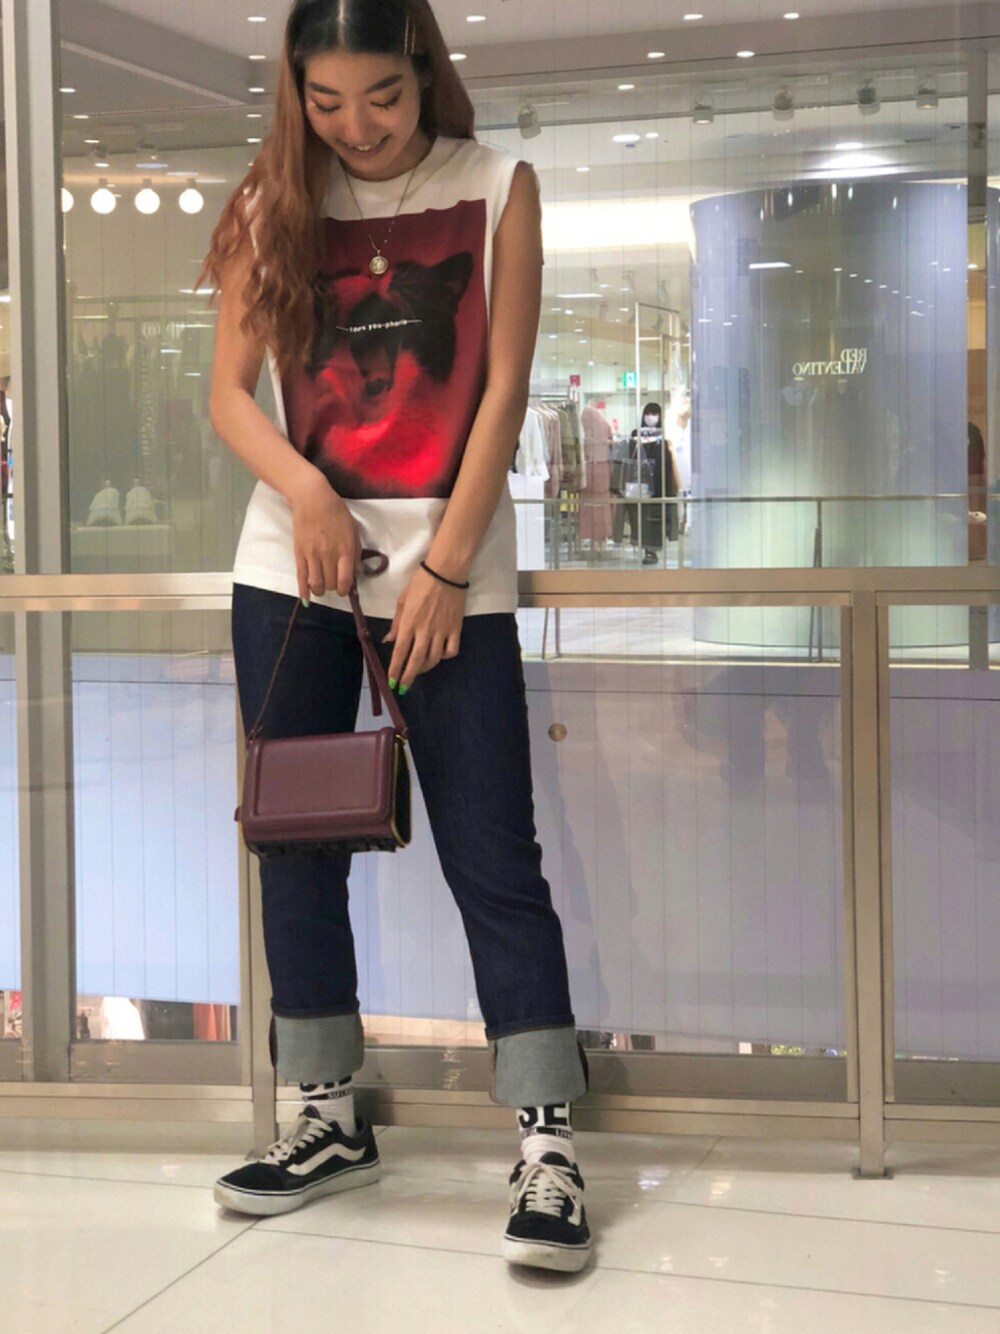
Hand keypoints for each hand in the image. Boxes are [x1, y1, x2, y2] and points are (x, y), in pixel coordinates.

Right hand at [287, 466, 359, 599]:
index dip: (345, 590)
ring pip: (316, 584)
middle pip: (330, 584)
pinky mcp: (299, 553)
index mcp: (345, 550)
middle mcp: (329, 555)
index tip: (344, 590)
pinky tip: (305, 598)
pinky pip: (301, 577)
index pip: (345, 580)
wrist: (312, 499)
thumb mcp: (353, 530)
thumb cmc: (336, 512)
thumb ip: (355, 551)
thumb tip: (353, 571)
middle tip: (333, 582)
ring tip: (321, 587)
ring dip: (320, 590)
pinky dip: (303, 591)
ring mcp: (312, 555)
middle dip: (333, 588)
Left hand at [384, 566, 464, 690]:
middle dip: (409, 676)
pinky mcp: (456, 629)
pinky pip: (451, 650)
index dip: (395, 668)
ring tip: (419, 670)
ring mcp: (442, 631)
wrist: (446, 572)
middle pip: (416, 660)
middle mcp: (425, 631)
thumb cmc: (420, 583)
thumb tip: (391, 640)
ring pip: (433, 658)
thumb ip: (397, 622)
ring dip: (425, 668)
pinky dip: (445, 656)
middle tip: (404, 687)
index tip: (392, 681)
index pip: (400, 651)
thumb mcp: (402, 600)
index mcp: (409, 623)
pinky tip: (440, 655)